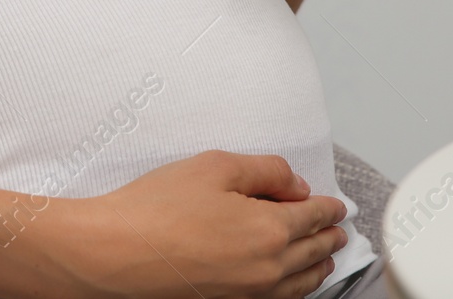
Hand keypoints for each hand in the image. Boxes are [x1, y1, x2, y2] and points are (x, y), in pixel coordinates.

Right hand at [55, 150, 347, 298]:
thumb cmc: (156, 208)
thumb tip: (296, 185)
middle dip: (329, 236)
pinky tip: (291, 282)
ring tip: (324, 258)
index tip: (337, 205)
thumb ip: (266, 170)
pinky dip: (296, 288)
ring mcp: (250, 294)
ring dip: (318, 266)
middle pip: (314, 251)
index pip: (315, 216)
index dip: (329, 207)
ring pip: (302, 283)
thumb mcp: (215, 166)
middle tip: (339, 229)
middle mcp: (268, 269)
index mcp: (271, 230)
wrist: (114, 253)